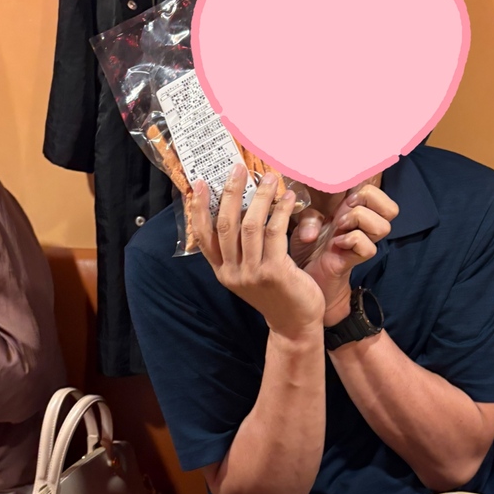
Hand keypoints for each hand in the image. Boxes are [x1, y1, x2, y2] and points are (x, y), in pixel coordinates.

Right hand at [192, 164, 324, 338]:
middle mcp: (233, 272)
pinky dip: (281, 211)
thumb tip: (237, 210)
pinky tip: (289, 198)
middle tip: (238, 169)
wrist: (295, 325)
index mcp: (222, 271)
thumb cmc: (276, 293)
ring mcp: (252, 273)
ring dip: (260, 197)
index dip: (199, 208)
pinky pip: (274, 233)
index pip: (203, 235)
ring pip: (250, 225)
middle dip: (230, 192)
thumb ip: (240, 249)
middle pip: (225, 224)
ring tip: (269, 178)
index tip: (199, 183)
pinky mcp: (274, 272)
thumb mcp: (250, 273)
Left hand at [289, 183, 398, 325]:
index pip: (380, 192)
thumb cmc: (308, 246)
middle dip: (369, 200)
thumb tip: (306, 219)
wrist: (306, 276)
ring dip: (360, 220)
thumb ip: (309, 213)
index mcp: (355, 210)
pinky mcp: (356, 259)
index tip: (347, 186)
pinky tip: (336, 244)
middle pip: (392, 209)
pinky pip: (367, 246)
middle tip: (346, 207)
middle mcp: (364, 226)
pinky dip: (351, 240)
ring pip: (384, 226)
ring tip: (339, 226)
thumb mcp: (304, 222)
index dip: (370, 182)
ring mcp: (363, 243)